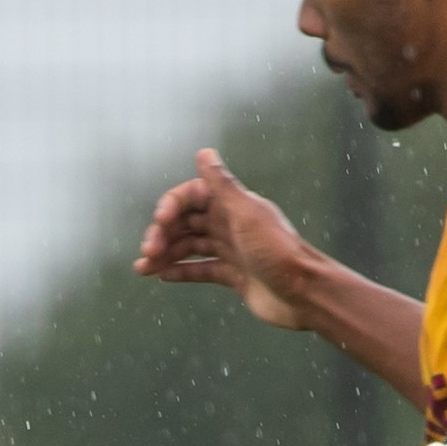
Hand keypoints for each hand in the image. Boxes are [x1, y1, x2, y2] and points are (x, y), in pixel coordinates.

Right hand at [135, 149, 321, 329]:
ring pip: (190, 247)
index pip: (191, 196)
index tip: (160, 221)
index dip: (171, 206)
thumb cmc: (277, 251)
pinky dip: (182, 271)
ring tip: (144, 268)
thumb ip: (223, 185)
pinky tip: (162, 275)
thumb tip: (203, 151)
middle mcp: (231, 224)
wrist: (303, 293)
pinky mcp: (234, 274)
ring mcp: (232, 250)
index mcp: (233, 205)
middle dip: (163, 234)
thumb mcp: (246, 214)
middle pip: (186, 223)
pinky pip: (201, 269)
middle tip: (148, 252)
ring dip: (165, 254)